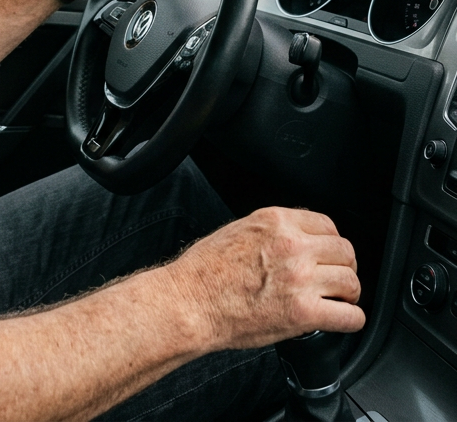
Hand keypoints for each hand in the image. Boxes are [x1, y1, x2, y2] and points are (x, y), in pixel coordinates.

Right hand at [167, 206, 364, 350]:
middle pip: (345, 252)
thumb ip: (271, 232)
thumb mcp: (237, 230)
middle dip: (343, 267)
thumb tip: (293, 240)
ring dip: (347, 294)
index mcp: (275, 221)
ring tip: (336, 301)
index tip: (327, 256)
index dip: (330, 244)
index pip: (327, 225)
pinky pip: (351, 317)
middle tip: (335, 280)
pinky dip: (350, 320)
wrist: (191, 302)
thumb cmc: (204, 271)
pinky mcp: (304, 313)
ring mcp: (300, 279)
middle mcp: (292, 245)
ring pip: (352, 283)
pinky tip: (338, 320)